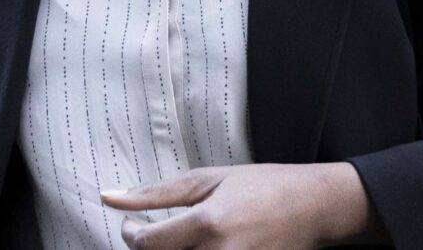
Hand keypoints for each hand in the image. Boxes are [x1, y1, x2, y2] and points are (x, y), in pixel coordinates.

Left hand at [99, 162, 387, 248]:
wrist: (314, 207)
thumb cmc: (264, 186)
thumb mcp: (210, 179)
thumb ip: (157, 193)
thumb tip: (109, 197)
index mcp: (208, 223)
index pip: (147, 245)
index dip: (131, 236)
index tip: (133, 225)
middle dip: (153, 249)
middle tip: (159, 235)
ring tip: (182, 240)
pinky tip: (199, 247)